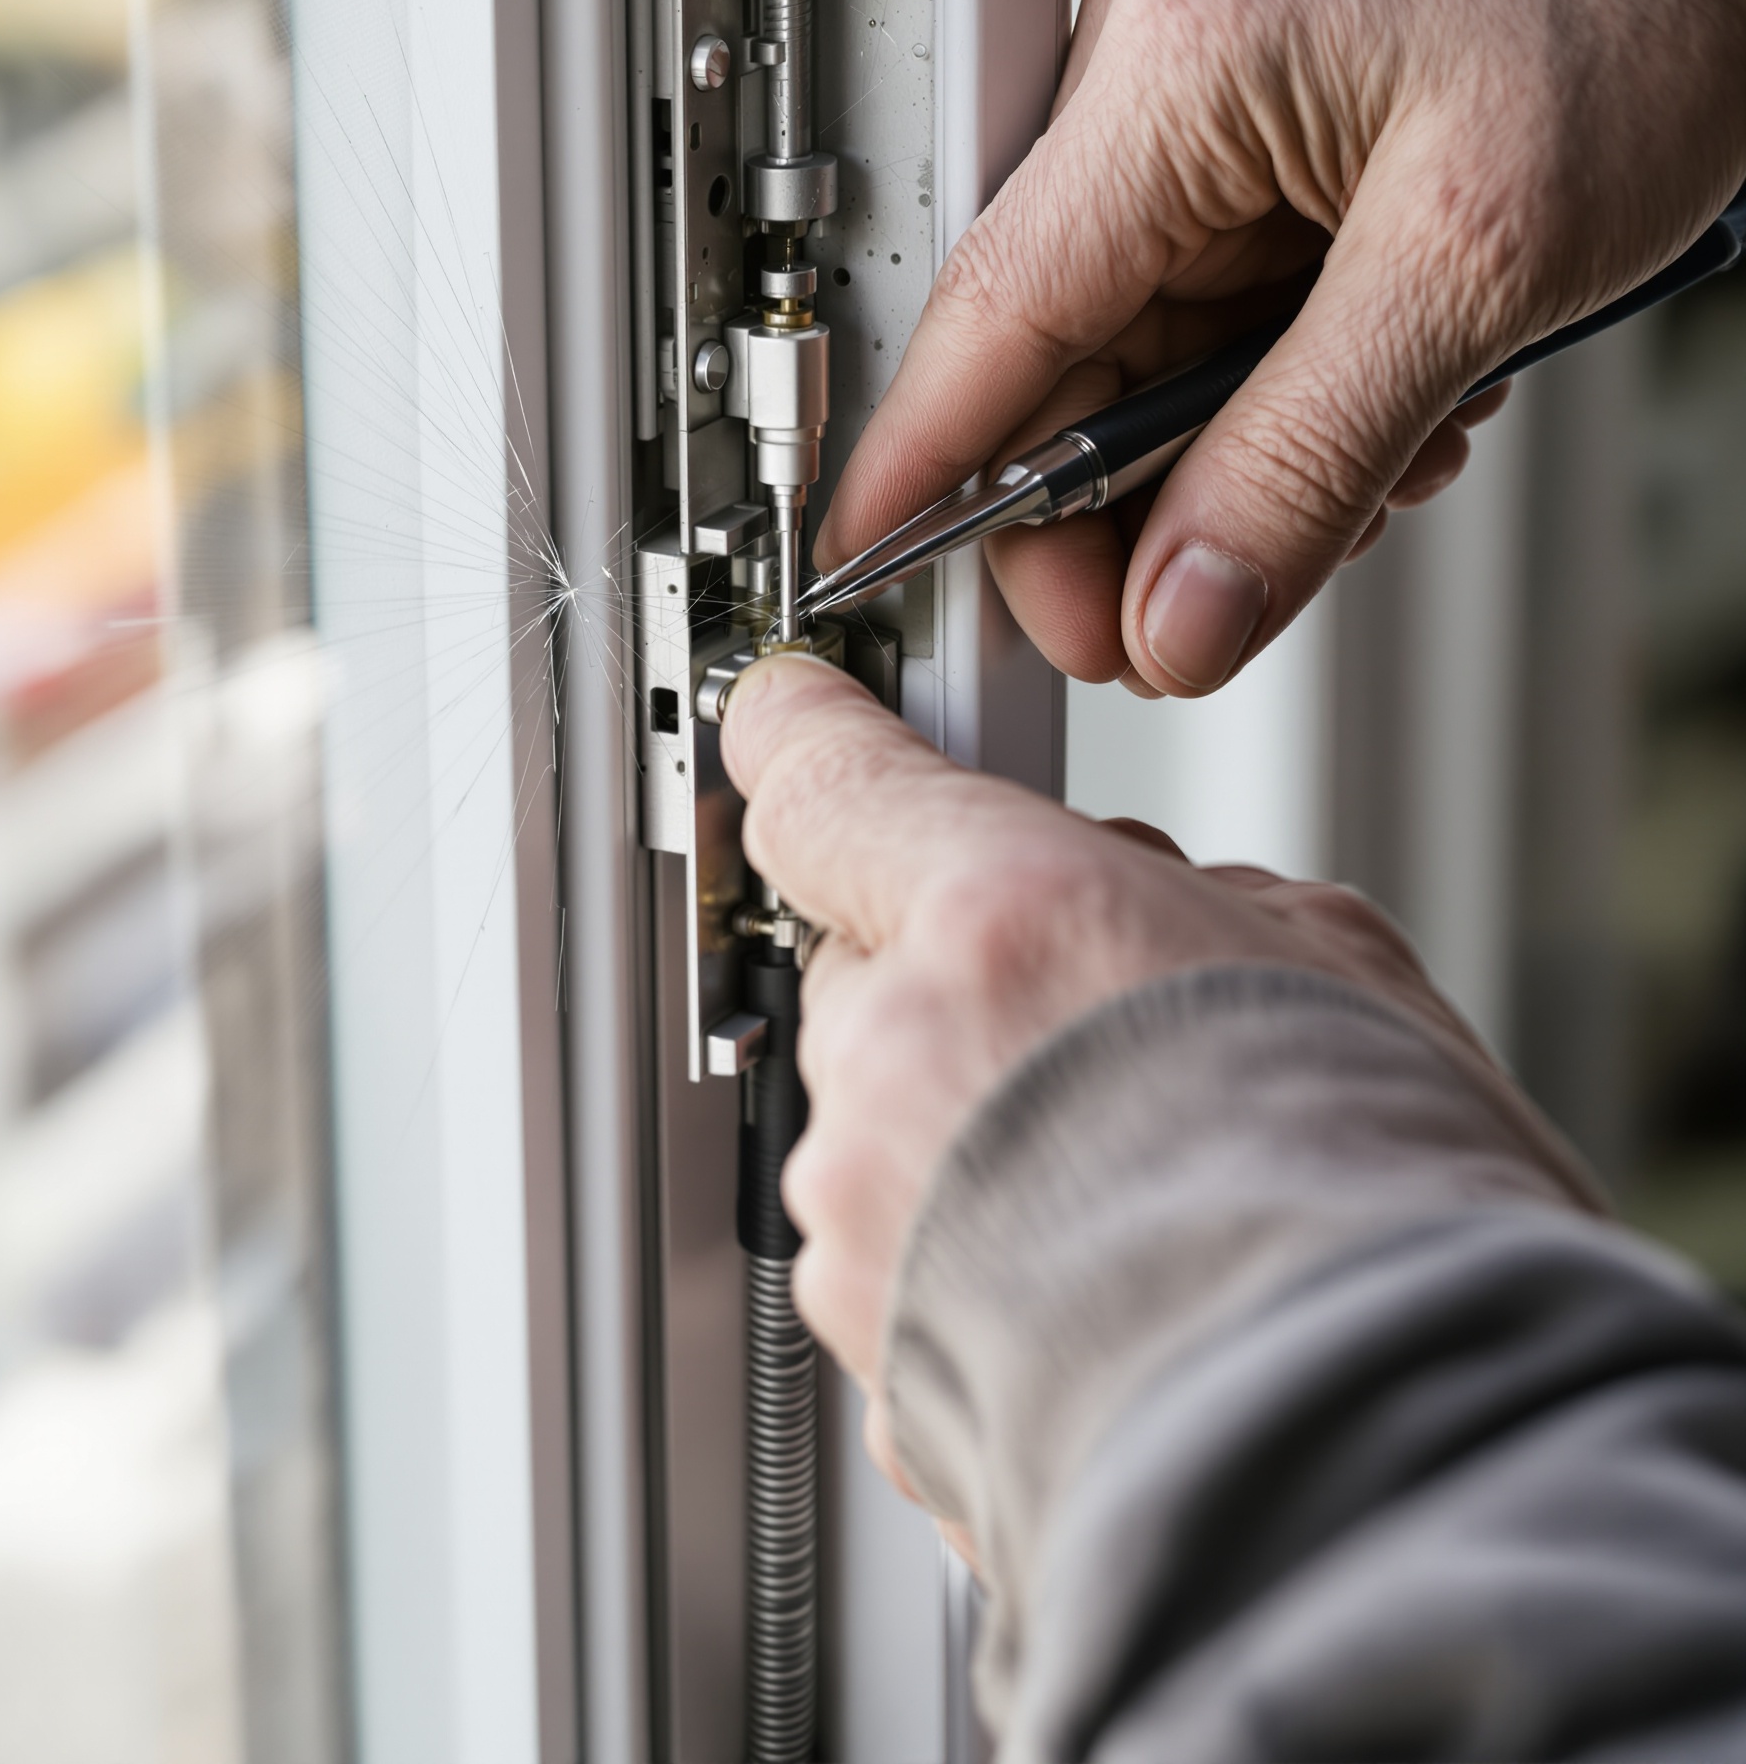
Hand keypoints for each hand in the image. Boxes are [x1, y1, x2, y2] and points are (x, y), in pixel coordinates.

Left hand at [721, 653, 1478, 1496]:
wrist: (1379, 1473)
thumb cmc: (1392, 1223)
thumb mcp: (1335, 960)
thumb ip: (1184, 897)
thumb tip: (1133, 895)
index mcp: (1004, 923)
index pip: (829, 780)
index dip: (807, 734)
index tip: (793, 713)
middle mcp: (903, 1058)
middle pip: (864, 961)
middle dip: (953, 977)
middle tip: (1092, 1028)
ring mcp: (870, 1221)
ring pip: (881, 1115)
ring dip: (967, 1126)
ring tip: (1131, 1191)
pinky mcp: (873, 1359)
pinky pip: (899, 1254)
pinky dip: (969, 1255)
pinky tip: (1099, 1285)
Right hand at [815, 0, 1745, 694]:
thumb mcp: (1476, 267)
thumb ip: (1306, 462)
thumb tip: (1179, 610)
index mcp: (1170, 60)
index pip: (992, 311)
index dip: (928, 467)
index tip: (878, 570)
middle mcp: (1155, 57)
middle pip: (1063, 349)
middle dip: (1128, 500)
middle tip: (1192, 613)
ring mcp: (1207, 80)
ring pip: (1150, 342)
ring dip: (1240, 443)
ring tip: (1383, 463)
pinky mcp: (1267, 106)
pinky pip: (1223, 295)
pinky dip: (1289, 379)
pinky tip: (1394, 392)